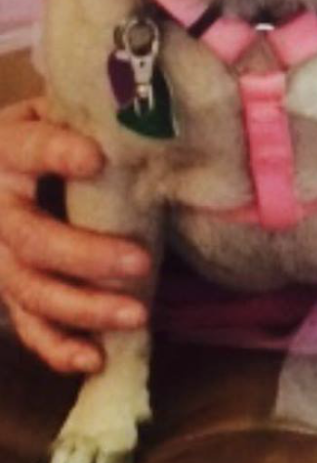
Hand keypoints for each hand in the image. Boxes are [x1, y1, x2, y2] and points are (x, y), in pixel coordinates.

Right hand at [0, 97, 148, 373]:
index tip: (94, 158)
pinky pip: (30, 328)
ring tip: (138, 317)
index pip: (27, 149)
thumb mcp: (53, 113)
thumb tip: (154, 103)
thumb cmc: (42, 139)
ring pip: (32, 292)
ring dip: (84, 310)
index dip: (55, 153)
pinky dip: (60, 349)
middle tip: (140, 262)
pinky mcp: (10, 295)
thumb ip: (88, 113)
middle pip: (31, 239)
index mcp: (6, 151)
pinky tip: (96, 360)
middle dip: (85, 256)